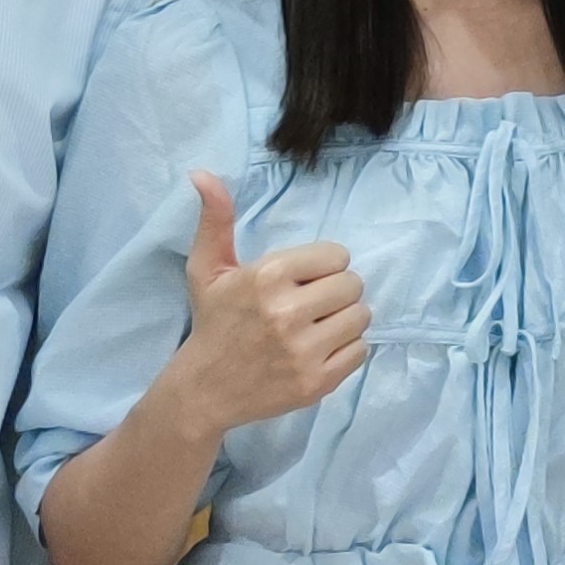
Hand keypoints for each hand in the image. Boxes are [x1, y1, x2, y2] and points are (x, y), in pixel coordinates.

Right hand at [158, 173, 366, 430]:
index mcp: (266, 277)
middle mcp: (287, 313)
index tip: (304, 278)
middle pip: (353, 285)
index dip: (324, 265)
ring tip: (318, 325)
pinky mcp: (317, 383)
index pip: (336, 255)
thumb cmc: (212, 323)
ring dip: (345, 319)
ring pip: (361, 317)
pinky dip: (346, 350)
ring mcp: (304, 352)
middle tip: (313, 303)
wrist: (204, 390)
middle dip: (337, 291)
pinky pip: (360, 352)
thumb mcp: (207, 269)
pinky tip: (320, 349)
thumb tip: (202, 173)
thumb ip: (215, 219)